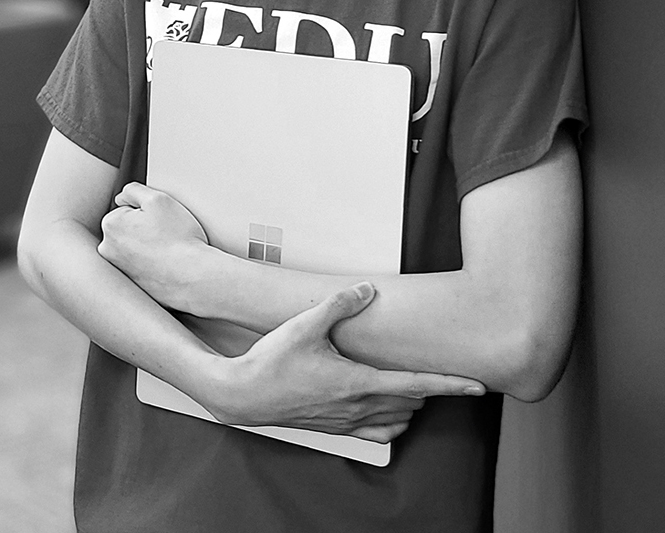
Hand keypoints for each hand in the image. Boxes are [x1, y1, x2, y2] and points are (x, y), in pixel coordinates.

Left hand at [98, 182, 209, 307]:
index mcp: (110, 225)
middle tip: (165, 233)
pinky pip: (142, 265)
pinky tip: (166, 263)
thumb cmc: (178, 239)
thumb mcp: (157, 199)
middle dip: (144, 227)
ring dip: (148, 244)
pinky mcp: (131, 284)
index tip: (160, 220)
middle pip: (127, 227)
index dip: (147, 210)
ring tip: (166, 249)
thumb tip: (121, 198)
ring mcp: (118, 269)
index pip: (126, 207)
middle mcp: (107, 250)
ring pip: (135, 246)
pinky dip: (151, 262)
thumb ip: (133, 190)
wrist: (192, 277)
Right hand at [206, 282, 484, 442]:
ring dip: (414, 406)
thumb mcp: (306, 323)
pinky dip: (392, 423)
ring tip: (423, 388)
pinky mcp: (334, 427)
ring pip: (397, 420)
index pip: (417, 384)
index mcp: (358, 382)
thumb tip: (368, 288)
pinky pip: (376, 433)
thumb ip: (340, 304)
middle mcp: (358, 406)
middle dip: (434, 390)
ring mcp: (346, 421)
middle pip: (412, 402)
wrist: (243, 395)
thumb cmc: (272, 360)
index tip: (478, 386)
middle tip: (452, 375)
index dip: (450, 384)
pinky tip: (393, 413)